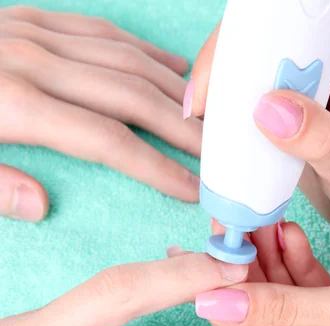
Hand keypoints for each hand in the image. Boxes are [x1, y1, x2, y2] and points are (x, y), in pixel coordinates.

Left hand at [0, 6, 201, 221]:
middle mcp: (34, 63)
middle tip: (214, 154)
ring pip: (123, 58)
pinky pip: (100, 30)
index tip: (191, 190)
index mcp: (15, 105)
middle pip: (130, 96)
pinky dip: (141, 49)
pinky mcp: (30, 20)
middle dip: (179, 128)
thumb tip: (40, 204)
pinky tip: (170, 66)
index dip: (156, 167)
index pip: (107, 140)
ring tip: (203, 116)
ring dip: (170, 89)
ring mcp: (34, 35)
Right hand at [187, 0, 329, 238]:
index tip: (235, 67)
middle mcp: (326, 48)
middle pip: (265, 28)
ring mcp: (304, 71)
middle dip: (230, 55)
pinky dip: (227, 102)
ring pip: (250, 54)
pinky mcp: (286, 96)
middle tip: (208, 98)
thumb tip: (269, 110)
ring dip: (222, 80)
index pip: (301, 12)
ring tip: (203, 112)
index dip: (262, 29)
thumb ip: (318, 136)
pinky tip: (214, 122)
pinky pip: (247, 85)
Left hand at [195, 220, 329, 325]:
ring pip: (287, 311)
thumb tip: (214, 301)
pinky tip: (284, 238)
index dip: (225, 307)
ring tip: (253, 225)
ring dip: (273, 267)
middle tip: (221, 239)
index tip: (195, 268)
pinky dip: (300, 270)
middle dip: (250, 279)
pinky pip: (312, 303)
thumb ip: (283, 308)